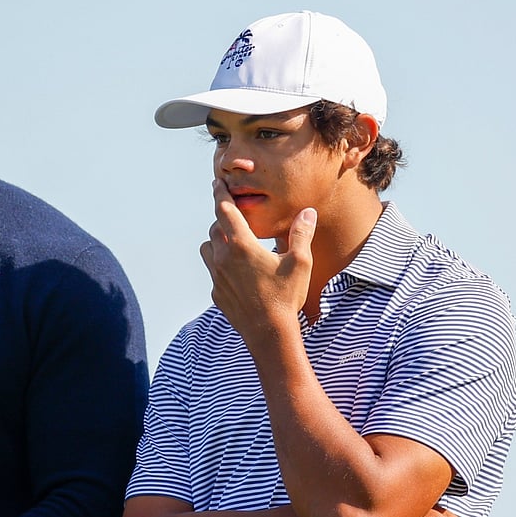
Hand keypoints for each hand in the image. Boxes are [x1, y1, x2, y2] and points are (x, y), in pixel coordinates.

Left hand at [199, 179, 316, 341]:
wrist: (268, 334)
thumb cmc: (286, 297)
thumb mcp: (300, 263)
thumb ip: (301, 234)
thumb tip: (307, 212)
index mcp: (242, 245)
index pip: (224, 210)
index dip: (220, 193)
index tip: (217, 182)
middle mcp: (223, 258)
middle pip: (215, 228)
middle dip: (223, 219)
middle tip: (234, 216)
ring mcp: (217, 276)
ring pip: (208, 248)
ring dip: (217, 240)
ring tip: (233, 242)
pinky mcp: (216, 293)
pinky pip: (213, 271)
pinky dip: (220, 264)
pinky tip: (237, 271)